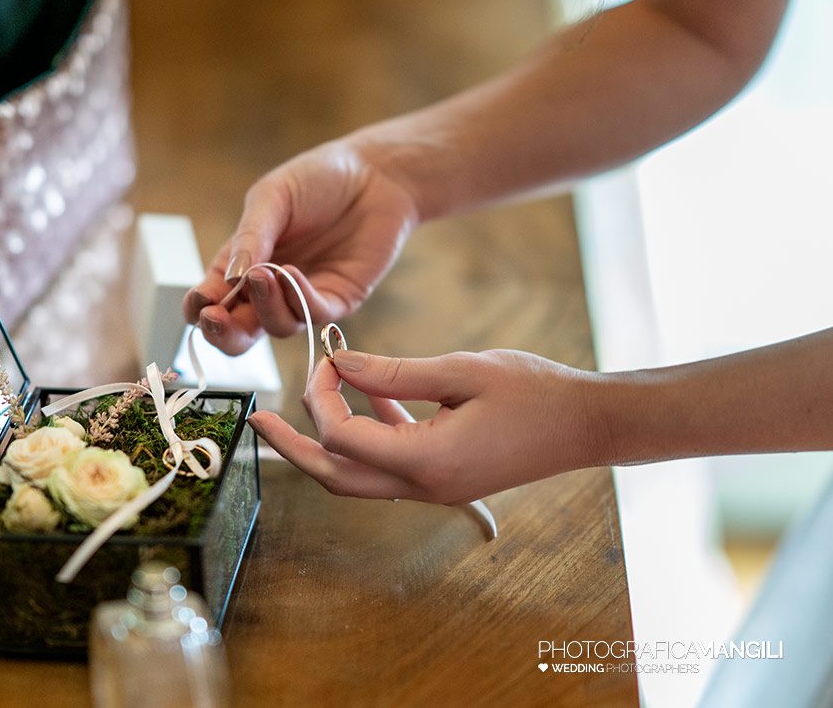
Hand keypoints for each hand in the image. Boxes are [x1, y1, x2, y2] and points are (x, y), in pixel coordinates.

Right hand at [183, 139, 420, 354]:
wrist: (375, 174)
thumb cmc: (318, 179)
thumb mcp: (272, 198)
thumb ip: (249, 238)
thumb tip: (228, 280)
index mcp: (243, 263)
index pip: (212, 299)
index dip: (199, 309)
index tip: (198, 303)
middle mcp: (270, 288)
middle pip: (239, 332)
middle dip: (223, 334)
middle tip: (215, 319)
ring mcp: (303, 298)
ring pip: (275, 327)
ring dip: (264, 306)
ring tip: (265, 274)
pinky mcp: (337, 300)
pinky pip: (312, 314)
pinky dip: (298, 299)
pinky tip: (291, 272)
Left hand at [246, 348, 606, 502]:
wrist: (588, 425)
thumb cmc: (535, 393)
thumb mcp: (461, 370)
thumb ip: (394, 372)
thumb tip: (341, 365)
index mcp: (425, 462)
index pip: (343, 438)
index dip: (323, 398)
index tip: (327, 360)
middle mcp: (423, 486)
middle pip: (335, 477)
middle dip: (293, 449)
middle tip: (258, 424)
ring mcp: (432, 487)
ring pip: (357, 477)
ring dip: (324, 444)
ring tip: (295, 411)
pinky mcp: (442, 476)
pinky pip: (388, 464)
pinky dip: (368, 435)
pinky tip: (363, 398)